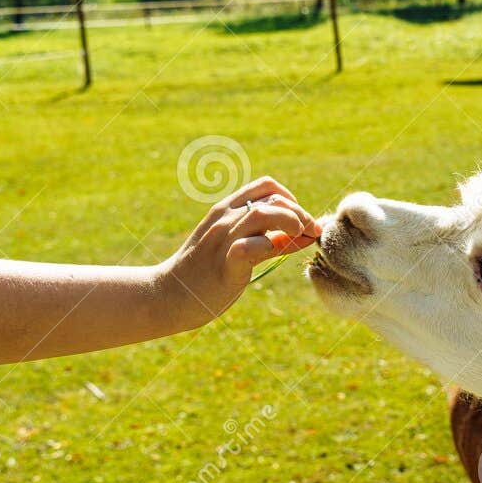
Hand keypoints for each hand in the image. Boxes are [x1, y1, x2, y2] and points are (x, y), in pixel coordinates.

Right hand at [157, 177, 320, 330]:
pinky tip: (277, 255)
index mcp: (227, 210)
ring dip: (291, 222)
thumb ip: (271, 239)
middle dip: (301, 213)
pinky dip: (270, 247)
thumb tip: (307, 234)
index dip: (291, 199)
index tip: (300, 221)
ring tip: (300, 238)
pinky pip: (251, 246)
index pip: (266, 186)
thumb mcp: (240, 248)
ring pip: (264, 213)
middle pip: (272, 198)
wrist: (169, 295)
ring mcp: (223, 239)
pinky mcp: (224, 263)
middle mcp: (225, 218)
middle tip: (312, 232)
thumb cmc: (207, 273)